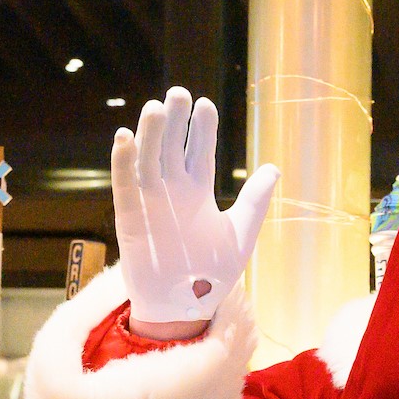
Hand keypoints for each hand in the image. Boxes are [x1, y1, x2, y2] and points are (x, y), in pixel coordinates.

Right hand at [111, 86, 279, 327]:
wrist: (187, 304)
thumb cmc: (214, 272)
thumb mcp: (241, 233)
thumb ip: (255, 200)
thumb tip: (274, 169)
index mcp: (198, 191)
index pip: (199, 151)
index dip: (201, 129)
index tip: (205, 105)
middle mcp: (173, 190)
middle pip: (172, 147)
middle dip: (175, 122)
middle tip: (180, 94)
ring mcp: (150, 201)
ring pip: (148, 158)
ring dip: (150, 133)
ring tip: (156, 107)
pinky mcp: (130, 215)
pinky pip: (125, 183)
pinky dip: (124, 161)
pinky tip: (126, 137)